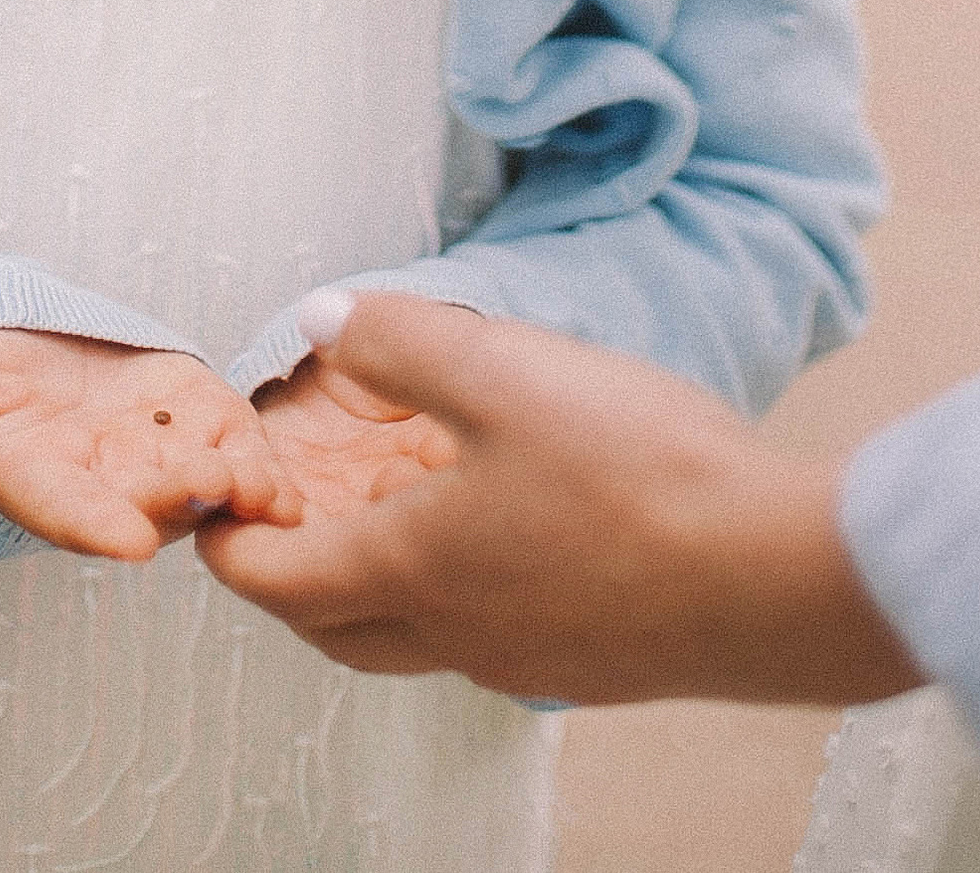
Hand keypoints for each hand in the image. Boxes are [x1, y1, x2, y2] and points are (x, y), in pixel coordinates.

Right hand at [0, 330, 297, 560]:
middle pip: (146, 501)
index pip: (66, 509)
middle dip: (180, 498)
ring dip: (237, 488)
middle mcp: (105, 485)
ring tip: (267, 487)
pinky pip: (237, 447)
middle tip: (212, 489)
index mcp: (40, 479)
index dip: (94, 524)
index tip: (126, 542)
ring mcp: (159, 458)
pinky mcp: (202, 420)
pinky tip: (291, 475)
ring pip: (203, 484)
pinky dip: (263, 460)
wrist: (31, 352)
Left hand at [199, 294, 917, 706]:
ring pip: (410, 638)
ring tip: (383, 518)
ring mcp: (525, 655)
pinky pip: (483, 635)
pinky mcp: (589, 658)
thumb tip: (320, 321)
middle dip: (288, 582)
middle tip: (277, 527)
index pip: (281, 581)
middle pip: (335, 628)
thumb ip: (402, 342)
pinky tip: (497, 533)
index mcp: (415, 569)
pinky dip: (451, 593)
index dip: (231, 547)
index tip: (208, 518)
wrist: (771, 578)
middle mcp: (456, 632)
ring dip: (373, 588)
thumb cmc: (637, 476)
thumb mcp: (504, 373)